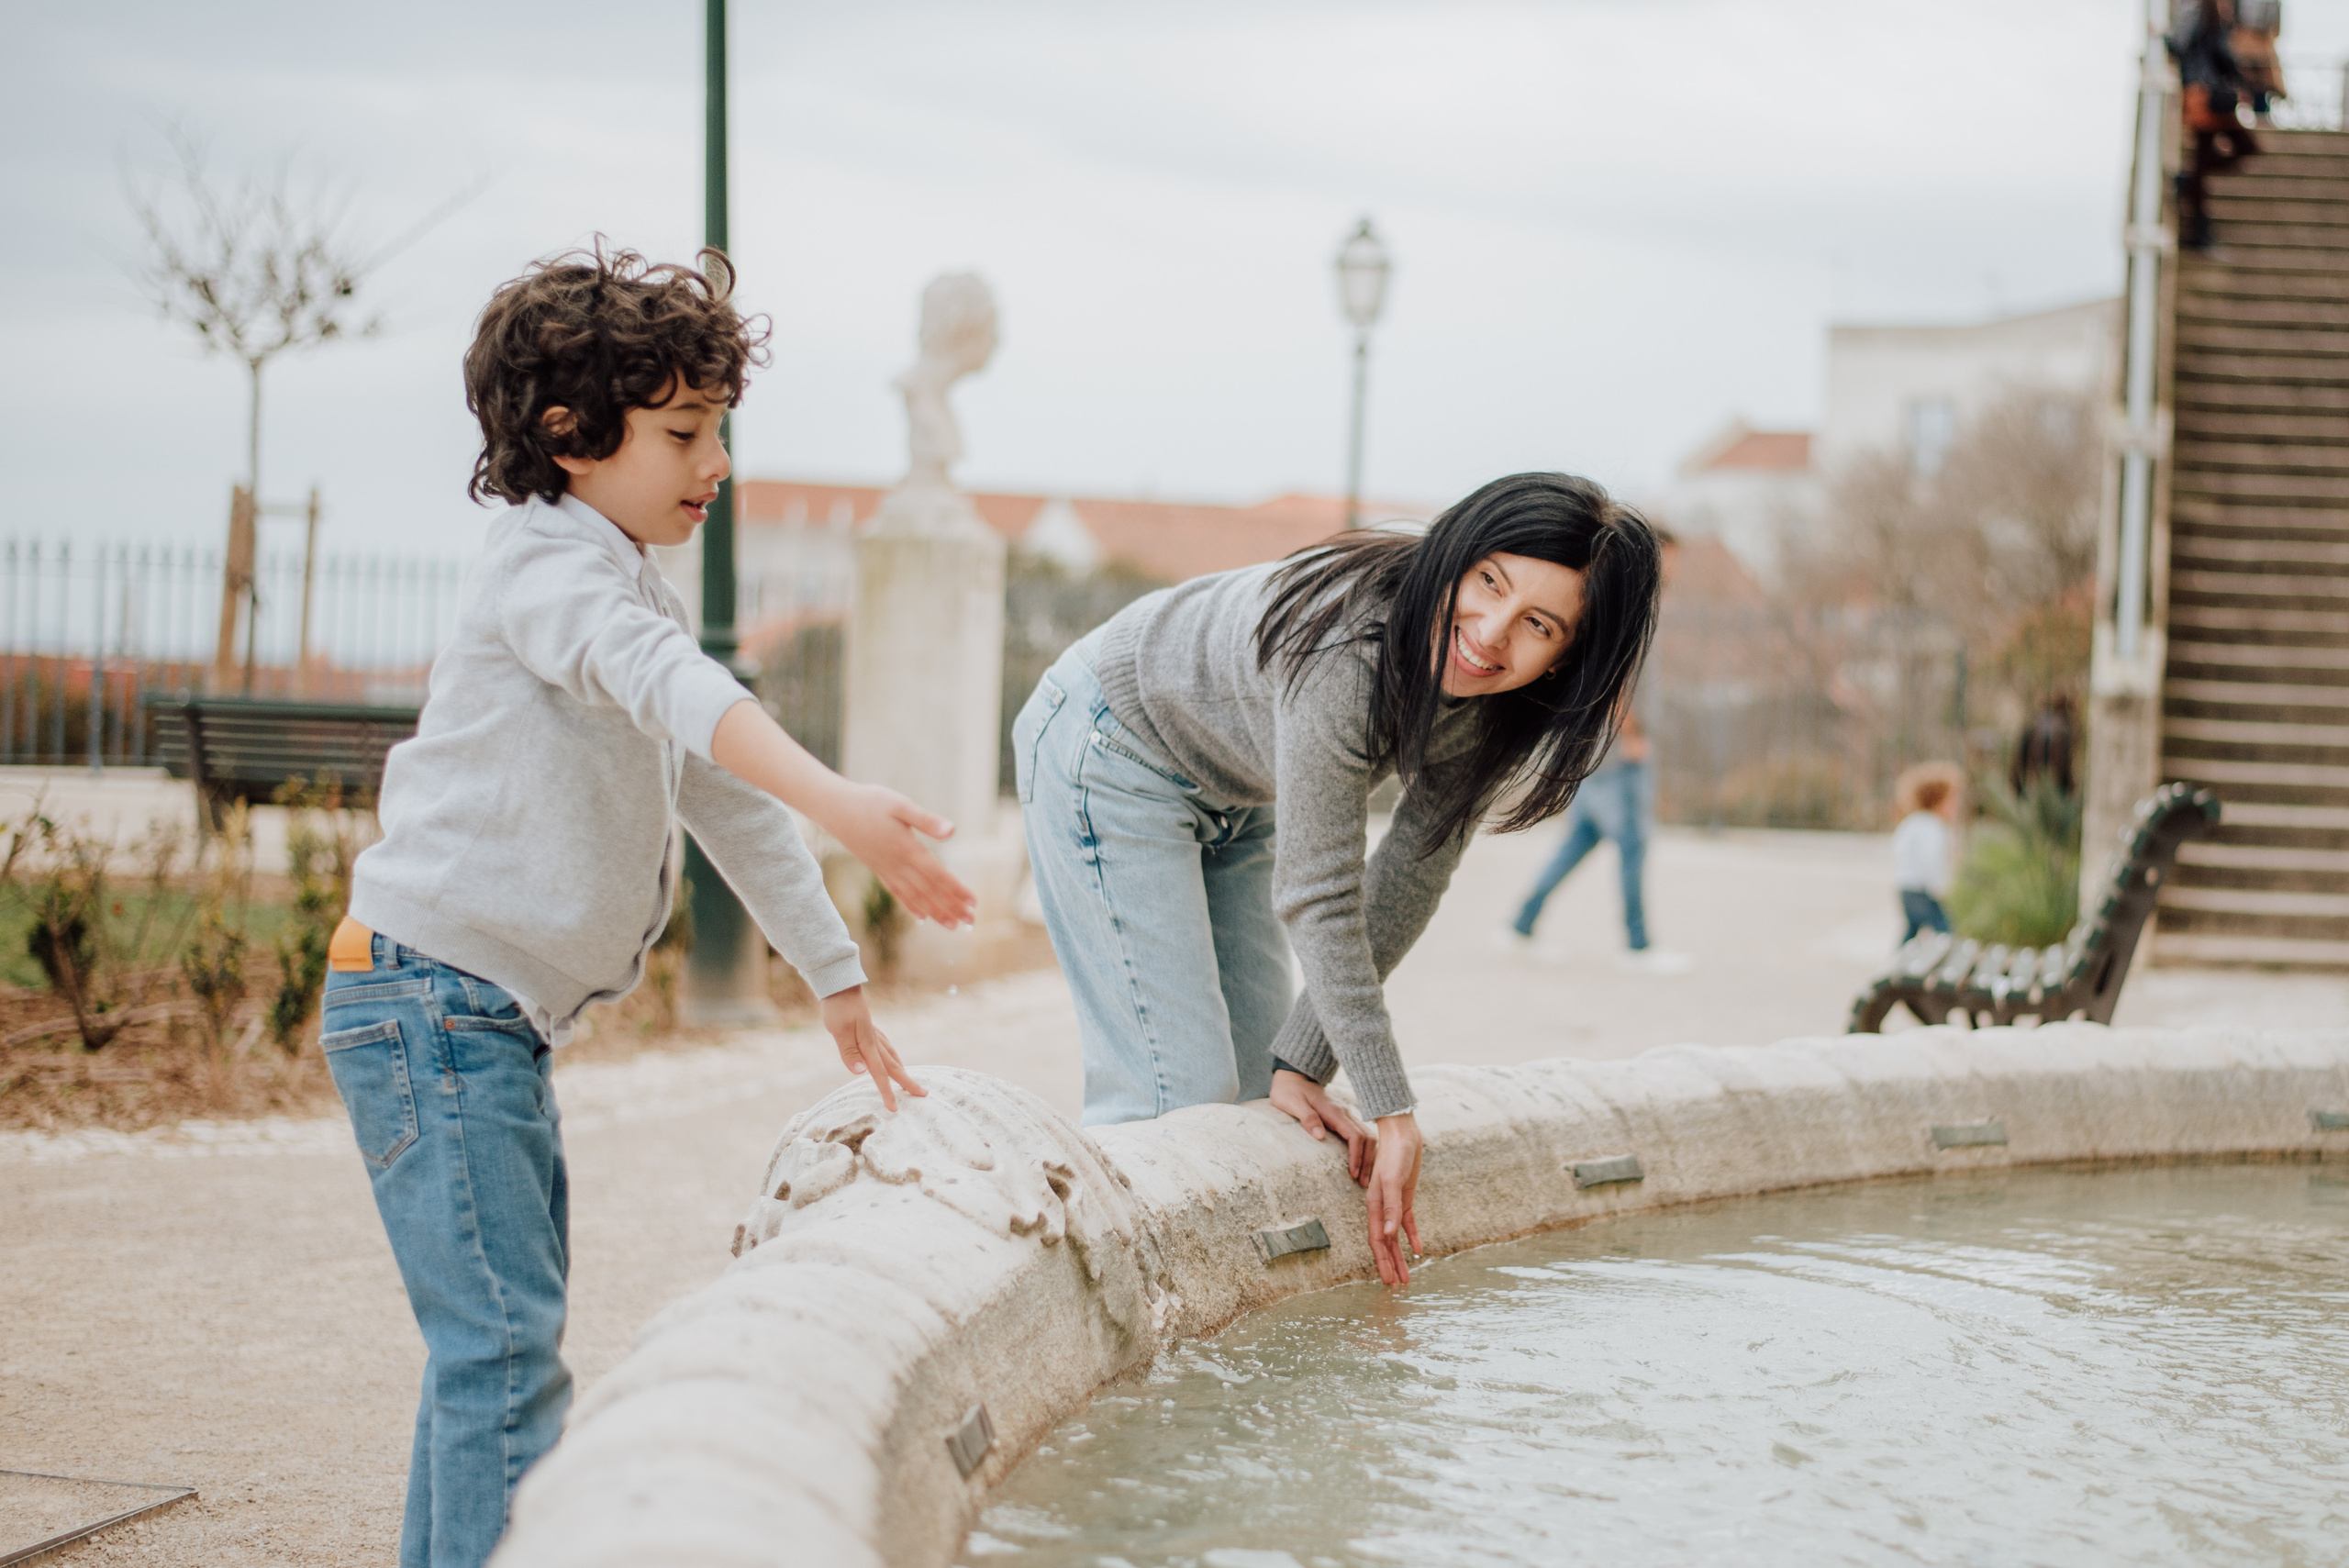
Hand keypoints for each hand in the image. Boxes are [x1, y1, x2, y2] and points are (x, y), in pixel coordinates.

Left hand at [822, 985, 924, 1110]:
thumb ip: (849, 1053)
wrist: (840, 985)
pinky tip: (890, 1056)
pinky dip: (892, 1056)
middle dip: (907, 1082)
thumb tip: (862, 1073)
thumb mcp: (839, 1031)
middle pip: (894, 1066)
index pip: (879, 1074)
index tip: (895, 1109)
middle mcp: (875, 1041)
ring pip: (892, 1056)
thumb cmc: (837, 1008)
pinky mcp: (869, 1028)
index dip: (886, 1092)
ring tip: (908, 1080)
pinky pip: (886, 1047)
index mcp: (868, 1045)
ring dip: (901, 1069)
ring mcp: (874, 1034)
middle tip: (923, 1094)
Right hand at [823, 782, 977, 928]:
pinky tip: (922, 917)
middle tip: (971, 921)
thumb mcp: (900, 805)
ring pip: (915, 897)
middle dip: (951, 907)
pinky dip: (911, 906)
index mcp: (907, 849)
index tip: (973, 902)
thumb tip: (952, 831)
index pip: (938, 875)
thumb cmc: (870, 802)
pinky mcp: (877, 868)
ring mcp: (886, 869)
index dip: (956, 890)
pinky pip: (897, 892)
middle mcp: (897, 865)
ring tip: (953, 925)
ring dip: (936, 912)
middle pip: (929, 891)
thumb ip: (927, 820)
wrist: (835, 808)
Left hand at [1269, 1068, 1375, 1184]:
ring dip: (1368, 1157)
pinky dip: (1365, 1150)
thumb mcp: (1292, 1103)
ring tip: (1364, 1177)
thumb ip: (1307, 1118)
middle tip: (1363, 1183)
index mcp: (1334, 1112)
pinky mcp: (1344, 1118)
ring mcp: (1346, 1115)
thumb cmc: (1290, 1091)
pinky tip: (1362, 1163)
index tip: (1353, 1173)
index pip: (1354, 1136)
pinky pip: (1360, 1135)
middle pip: (1366, 1138)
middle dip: (1367, 1161)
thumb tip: (1320, 1136)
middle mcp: (1345, 1113)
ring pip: (1367, 1136)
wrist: (1293, 1077)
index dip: (1356, 1156)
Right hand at [1365, 1112, 1423, 1285]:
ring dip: (1400, 1256)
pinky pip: (1408, 1223)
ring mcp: (1394, 1204)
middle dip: (1390, 1264)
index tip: (1387, 1280)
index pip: (1377, 1240)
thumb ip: (1391, 1208)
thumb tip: (1389, 1235)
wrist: (1402, 1134)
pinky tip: (1418, 1251)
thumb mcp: (1392, 1181)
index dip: (1382, 1261)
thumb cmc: (1394, 1155)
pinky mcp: (1405, 1198)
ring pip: (1395, 1237)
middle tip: (1395, 1286)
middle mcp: (1382, 1208)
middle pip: (1385, 1243)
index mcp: (1374, 1206)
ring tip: (1406, 1277)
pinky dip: (1412, 1237)